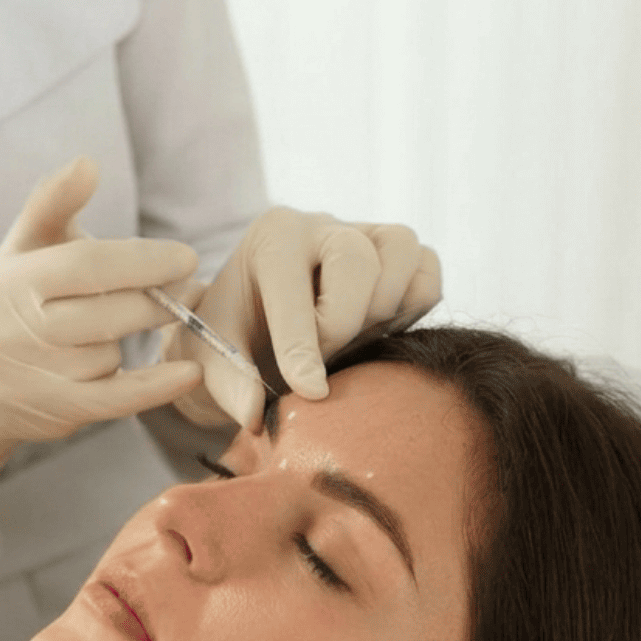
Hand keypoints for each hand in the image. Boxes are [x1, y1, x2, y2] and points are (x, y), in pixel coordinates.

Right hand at [0, 157, 205, 491]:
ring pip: (108, 355)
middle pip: (104, 314)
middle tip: (187, 289)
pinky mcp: (54, 412)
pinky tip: (188, 373)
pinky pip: (115, 400)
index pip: (84, 267)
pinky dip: (155, 387)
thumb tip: (88, 164)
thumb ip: (54, 203)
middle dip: (152, 301)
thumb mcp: (25, 248)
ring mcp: (31, 376)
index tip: (186, 257)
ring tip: (122, 328)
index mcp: (6, 282)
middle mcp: (12, 331)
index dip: (141, 261)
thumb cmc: (15, 301)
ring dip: (127, 341)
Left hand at [165, 208, 441, 429]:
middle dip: (342, 324)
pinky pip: (428, 277)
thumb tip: (255, 415)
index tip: (310, 392)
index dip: (302, 345)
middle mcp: (323, 225)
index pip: (292, 282)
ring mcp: (368, 233)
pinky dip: (411, 310)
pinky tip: (375, 333)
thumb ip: (229, 386)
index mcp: (272, 237)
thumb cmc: (235, 339)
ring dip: (383, 310)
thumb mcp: (213, 362)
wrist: (260, 326)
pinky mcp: (402, 258)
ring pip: (403, 253)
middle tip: (323, 359)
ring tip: (351, 341)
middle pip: (357, 259)